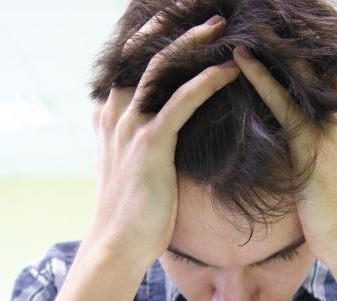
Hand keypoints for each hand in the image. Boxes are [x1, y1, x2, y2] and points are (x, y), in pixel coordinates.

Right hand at [84, 14, 239, 263]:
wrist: (119, 242)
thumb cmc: (132, 205)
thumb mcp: (127, 161)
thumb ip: (135, 133)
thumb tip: (157, 118)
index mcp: (108, 113)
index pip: (126, 60)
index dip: (148, 33)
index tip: (174, 16)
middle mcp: (114, 111)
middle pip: (140, 52)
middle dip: (169, 24)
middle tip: (201, 9)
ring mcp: (129, 125)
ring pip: (160, 68)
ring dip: (191, 42)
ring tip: (220, 26)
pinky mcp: (150, 143)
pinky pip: (182, 101)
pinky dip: (206, 81)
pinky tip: (228, 69)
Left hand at [232, 46, 336, 261]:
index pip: (336, 68)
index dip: (310, 50)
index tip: (283, 35)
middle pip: (318, 62)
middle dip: (289, 41)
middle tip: (261, 24)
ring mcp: (334, 126)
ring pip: (299, 74)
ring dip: (271, 49)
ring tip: (247, 29)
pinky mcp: (312, 143)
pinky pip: (281, 101)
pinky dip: (259, 77)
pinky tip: (239, 60)